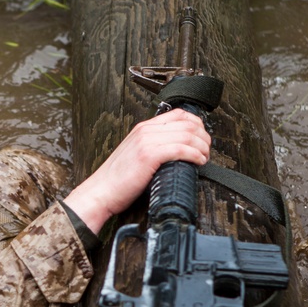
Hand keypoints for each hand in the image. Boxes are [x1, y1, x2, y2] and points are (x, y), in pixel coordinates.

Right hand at [62, 109, 210, 233]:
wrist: (100, 192)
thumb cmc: (117, 180)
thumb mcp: (135, 155)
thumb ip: (152, 147)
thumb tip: (177, 150)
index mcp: (143, 128)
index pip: (178, 114)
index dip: (197, 124)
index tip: (202, 138)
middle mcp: (145, 130)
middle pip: (187, 123)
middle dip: (204, 136)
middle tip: (207, 150)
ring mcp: (147, 141)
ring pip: (188, 135)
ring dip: (202, 147)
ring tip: (204, 158)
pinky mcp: (149, 155)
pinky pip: (181, 149)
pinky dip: (195, 155)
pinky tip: (198, 162)